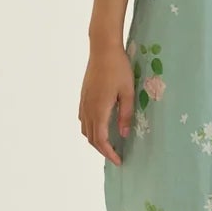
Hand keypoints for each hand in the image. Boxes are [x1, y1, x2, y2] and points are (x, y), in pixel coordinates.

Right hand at [78, 44, 134, 166]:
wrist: (102, 49)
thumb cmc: (119, 69)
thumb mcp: (128, 92)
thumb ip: (126, 115)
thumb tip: (123, 135)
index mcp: (99, 110)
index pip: (100, 140)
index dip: (109, 153)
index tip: (118, 161)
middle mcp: (88, 109)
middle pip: (91, 138)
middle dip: (103, 150)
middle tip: (116, 155)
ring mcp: (83, 102)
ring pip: (85, 129)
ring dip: (95, 140)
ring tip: (109, 143)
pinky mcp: (83, 96)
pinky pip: (83, 119)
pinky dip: (90, 129)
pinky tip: (100, 126)